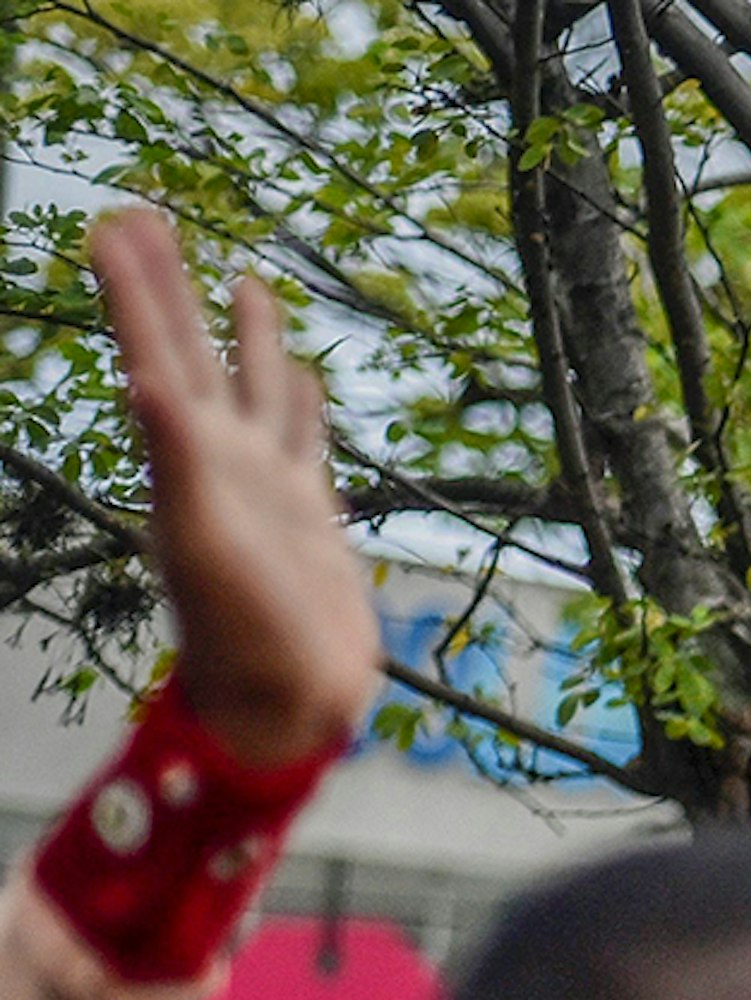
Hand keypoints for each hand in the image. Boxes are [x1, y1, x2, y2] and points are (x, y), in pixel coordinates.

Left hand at [90, 207, 376, 771]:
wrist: (290, 703)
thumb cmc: (243, 634)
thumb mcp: (200, 544)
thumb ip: (175, 461)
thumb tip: (140, 382)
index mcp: (187, 458)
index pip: (154, 353)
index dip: (133, 289)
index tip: (112, 223)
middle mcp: (219, 459)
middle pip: (190, 353)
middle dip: (168, 286)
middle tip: (145, 215)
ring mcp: (265, 484)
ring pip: (253, 388)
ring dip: (244, 335)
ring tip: (241, 278)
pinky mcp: (309, 514)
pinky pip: (305, 440)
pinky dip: (301, 403)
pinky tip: (302, 379)